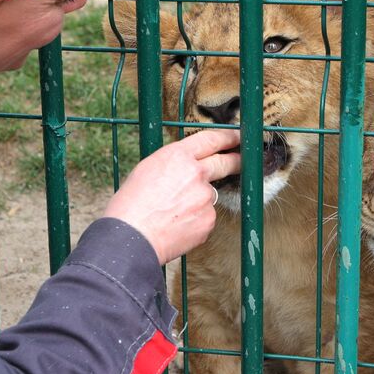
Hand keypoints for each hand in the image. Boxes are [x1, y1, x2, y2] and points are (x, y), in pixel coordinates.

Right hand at [103, 128, 241, 263]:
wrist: (131, 237)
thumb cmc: (131, 204)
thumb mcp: (148, 170)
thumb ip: (173, 164)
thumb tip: (187, 167)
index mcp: (178, 156)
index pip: (211, 139)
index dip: (228, 136)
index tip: (238, 136)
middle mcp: (196, 173)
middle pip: (226, 162)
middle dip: (237, 160)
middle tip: (242, 160)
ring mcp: (205, 197)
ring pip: (209, 195)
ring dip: (198, 201)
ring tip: (172, 213)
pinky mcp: (209, 219)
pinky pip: (205, 216)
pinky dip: (195, 221)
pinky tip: (176, 226)